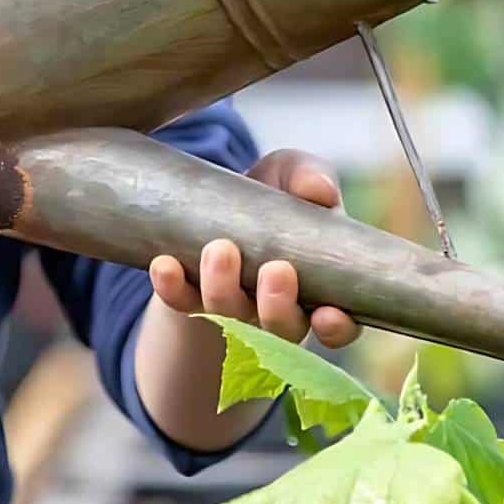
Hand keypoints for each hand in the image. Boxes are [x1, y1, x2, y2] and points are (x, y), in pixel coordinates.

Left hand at [146, 149, 359, 348]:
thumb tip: (320, 190)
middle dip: (278, 306)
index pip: (339, 326)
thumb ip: (309, 176)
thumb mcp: (291, 175)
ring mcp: (236, 311)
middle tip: (274, 270)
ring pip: (233, 319)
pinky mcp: (193, 301)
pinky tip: (165, 266)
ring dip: (225, 290)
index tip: (328, 315)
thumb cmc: (272, 191)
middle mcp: (281, 309)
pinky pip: (182, 304)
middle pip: (283, 328)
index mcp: (321, 287)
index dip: (337, 328)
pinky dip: (173, 288)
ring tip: (219, 250)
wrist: (217, 200)